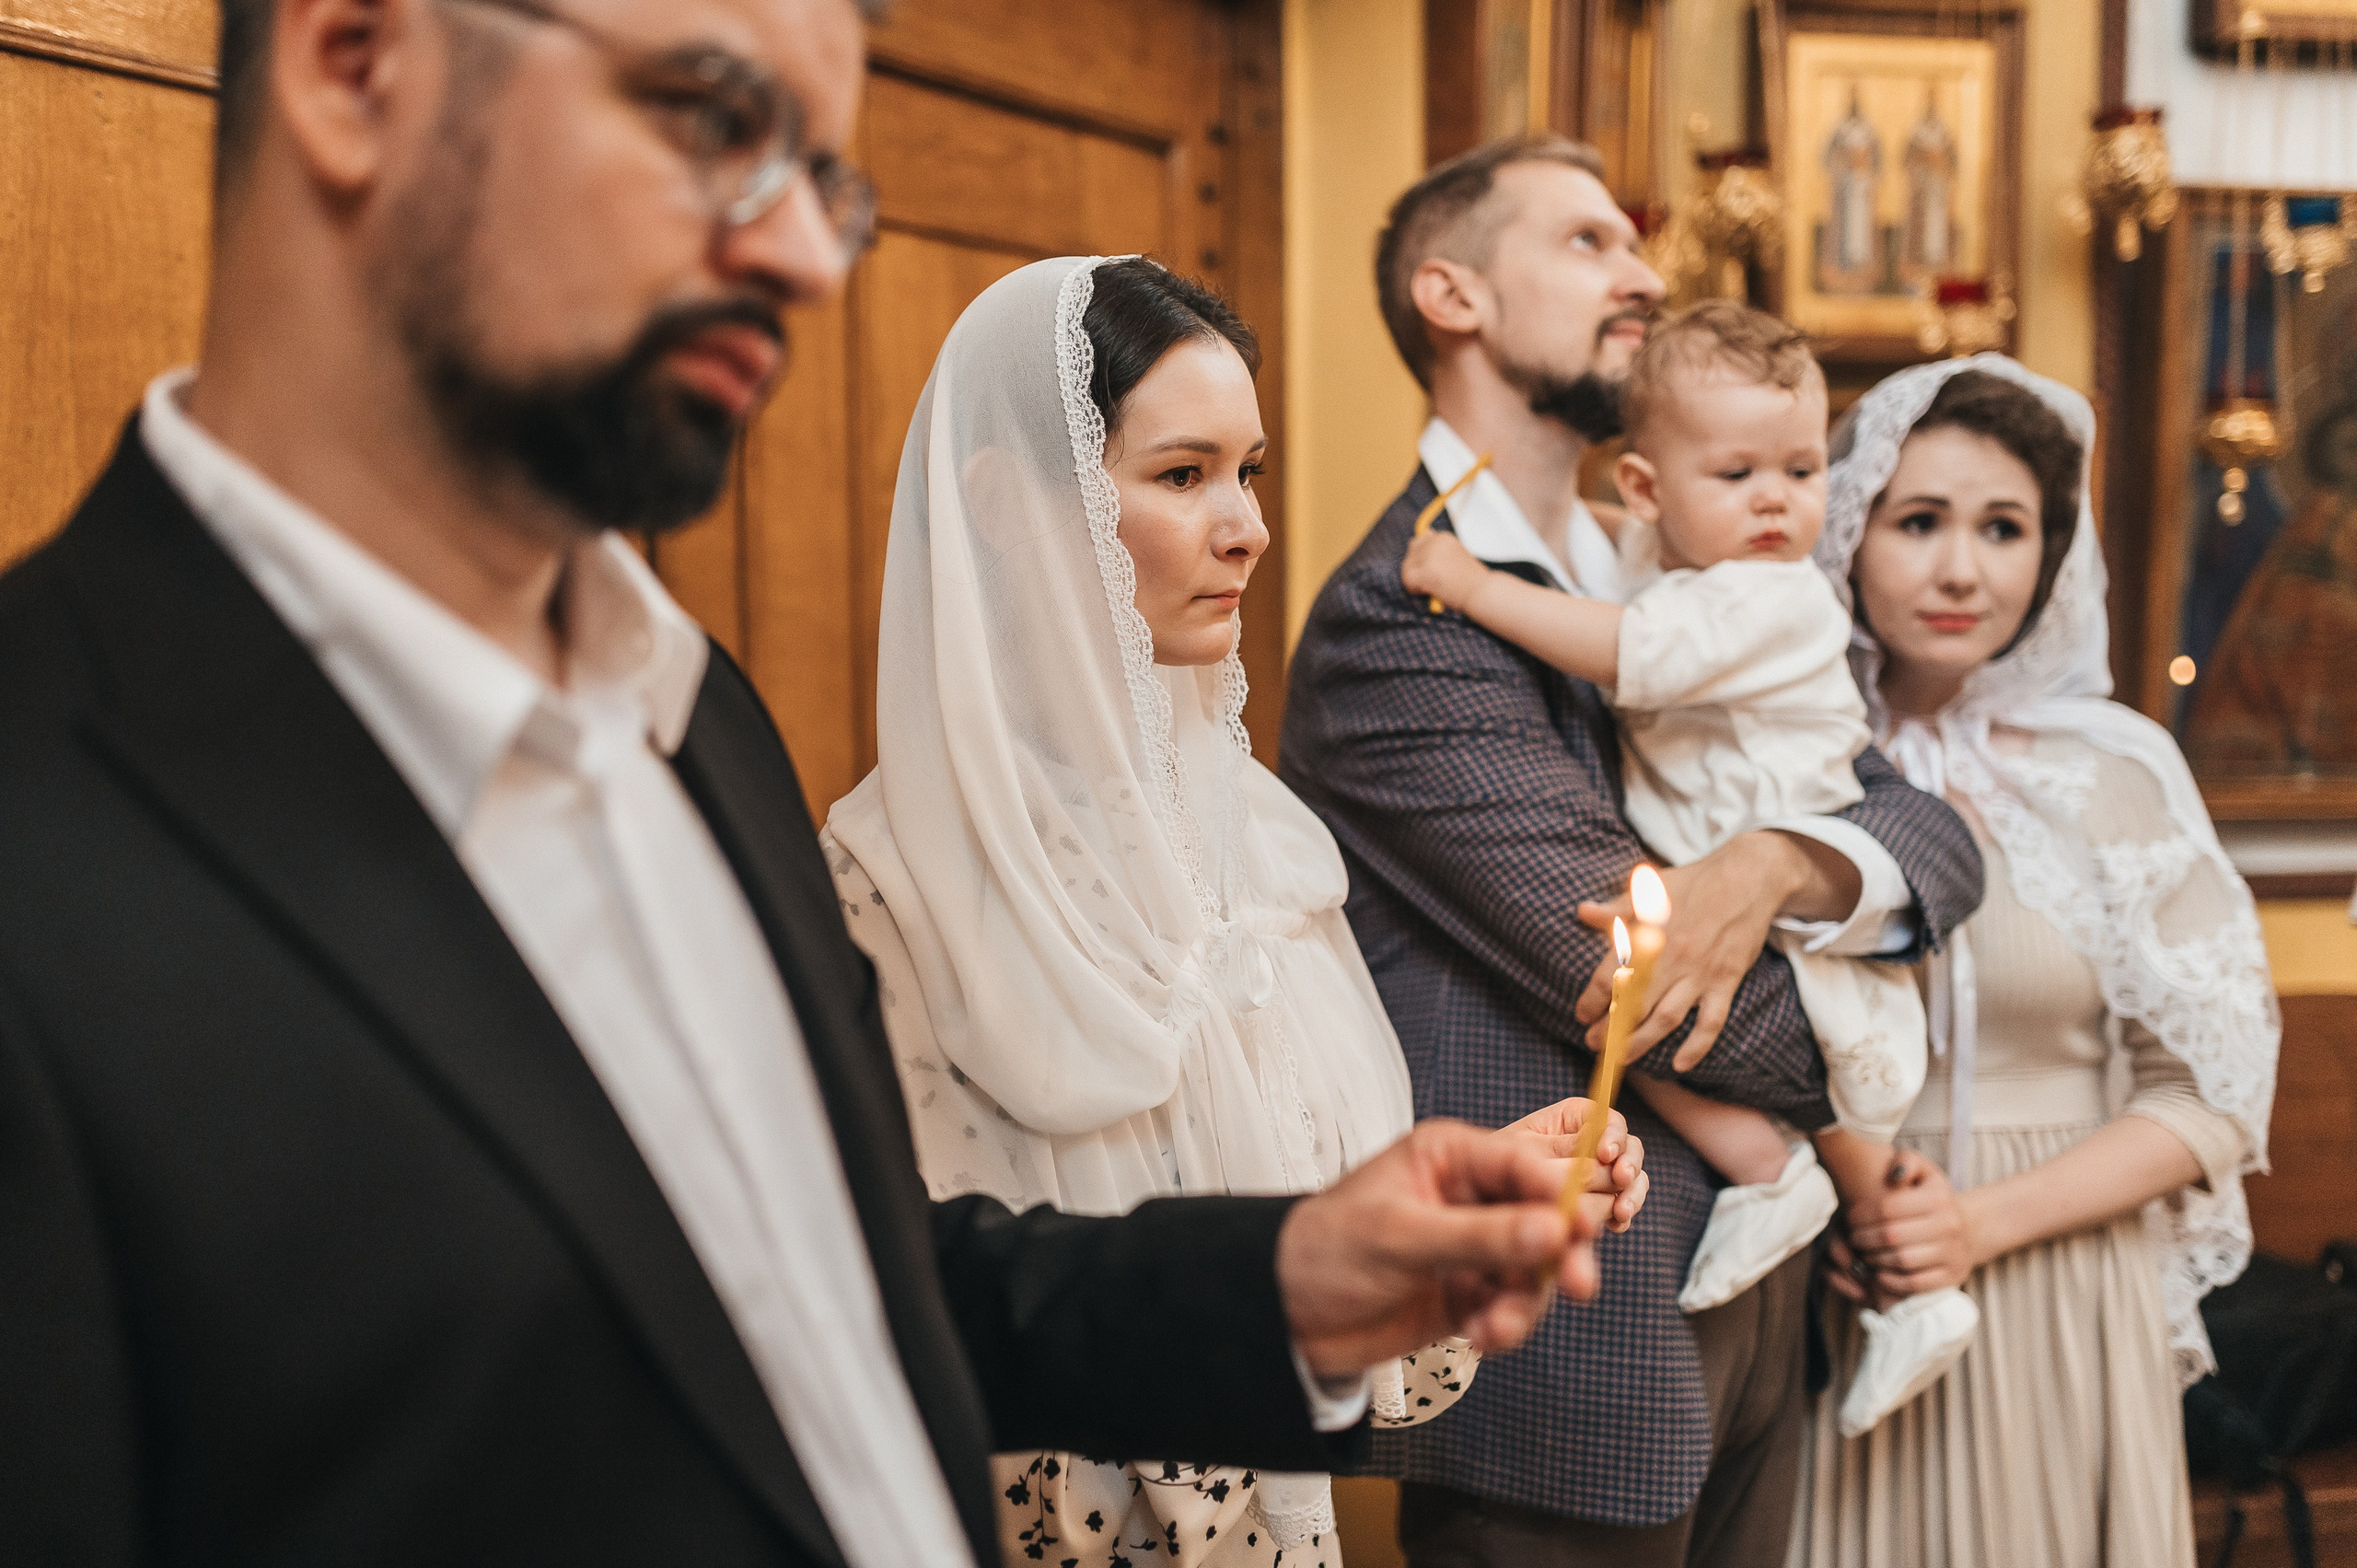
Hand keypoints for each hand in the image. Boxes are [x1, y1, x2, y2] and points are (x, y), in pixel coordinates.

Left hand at [1277, 1119, 1601, 1380]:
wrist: (1284, 1315)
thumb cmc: (1323, 1252)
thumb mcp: (1401, 1238)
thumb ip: (1480, 1236)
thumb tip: (1554, 1229)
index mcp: (1450, 1157)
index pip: (1523, 1164)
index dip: (1561, 1193)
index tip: (1586, 1226)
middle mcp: (1470, 1196)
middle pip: (1545, 1216)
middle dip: (1560, 1253)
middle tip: (1578, 1284)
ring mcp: (1473, 1247)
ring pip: (1535, 1268)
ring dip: (1525, 1302)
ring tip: (1493, 1329)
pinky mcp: (1471, 1292)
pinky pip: (1513, 1306)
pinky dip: (1506, 1326)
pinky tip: (1479, 1338)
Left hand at [1401, 529, 1492, 611]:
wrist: (1482, 591)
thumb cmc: (1470, 578)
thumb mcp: (1454, 555)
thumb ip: (1438, 547)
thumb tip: (1425, 533)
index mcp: (1442, 537)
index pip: (1418, 543)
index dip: (1423, 560)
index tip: (1437, 571)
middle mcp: (1434, 542)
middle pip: (1410, 555)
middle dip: (1417, 569)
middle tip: (1434, 580)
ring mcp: (1430, 555)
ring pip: (1407, 568)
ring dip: (1416, 580)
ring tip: (1433, 586)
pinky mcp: (1426, 570)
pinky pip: (1407, 579)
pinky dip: (1415, 589)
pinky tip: (1429, 591)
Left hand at [1498, 1096, 1648, 1232]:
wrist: (1472, 1212)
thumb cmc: (1486, 1168)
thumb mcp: (1516, 1153)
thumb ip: (1556, 1155)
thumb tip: (1598, 1162)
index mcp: (1568, 1121)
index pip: (1603, 1118)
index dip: (1612, 1134)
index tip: (1605, 1154)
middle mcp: (1587, 1147)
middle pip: (1625, 1148)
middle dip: (1628, 1164)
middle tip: (1621, 1179)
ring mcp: (1594, 1179)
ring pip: (1629, 1180)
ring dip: (1631, 1193)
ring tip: (1622, 1211)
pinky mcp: (1593, 1209)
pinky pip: (1619, 1209)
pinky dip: (1620, 1217)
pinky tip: (1616, 1227)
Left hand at [1573, 831, 1850, 1070]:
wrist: (1748, 877)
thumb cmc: (1694, 882)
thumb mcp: (1650, 888)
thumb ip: (1616, 907)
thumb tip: (1583, 912)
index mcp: (1648, 934)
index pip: (1611, 975)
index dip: (1593, 999)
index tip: (1581, 1014)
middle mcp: (1672, 957)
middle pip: (1635, 1003)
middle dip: (1611, 1029)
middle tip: (1594, 1044)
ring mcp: (1701, 972)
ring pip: (1667, 1018)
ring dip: (1642, 1042)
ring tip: (1623, 1058)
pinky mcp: (1727, 981)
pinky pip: (1711, 1021)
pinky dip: (1697, 1046)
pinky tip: (1680, 1065)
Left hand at [1824, 1148, 1983, 1304]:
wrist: (1968, 1228)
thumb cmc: (1933, 1197)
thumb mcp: (1924, 1171)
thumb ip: (1906, 1161)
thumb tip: (1894, 1176)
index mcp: (1938, 1197)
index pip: (1888, 1207)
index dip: (1861, 1214)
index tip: (1849, 1217)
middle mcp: (1949, 1225)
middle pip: (1892, 1236)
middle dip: (1863, 1238)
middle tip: (1852, 1238)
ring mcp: (1952, 1253)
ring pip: (1901, 1260)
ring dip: (1874, 1259)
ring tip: (1863, 1252)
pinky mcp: (1952, 1276)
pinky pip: (1915, 1284)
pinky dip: (1891, 1280)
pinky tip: (1879, 1272)